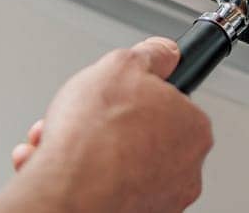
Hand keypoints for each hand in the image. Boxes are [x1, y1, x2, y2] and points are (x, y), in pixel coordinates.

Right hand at [0, 38, 211, 212]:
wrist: (70, 191)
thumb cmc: (97, 137)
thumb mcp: (122, 64)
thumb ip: (150, 54)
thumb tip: (165, 52)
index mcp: (193, 128)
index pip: (168, 102)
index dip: (132, 93)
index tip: (116, 93)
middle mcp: (184, 168)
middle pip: (137, 133)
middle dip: (100, 123)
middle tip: (80, 116)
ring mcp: (159, 196)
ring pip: (115, 162)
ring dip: (83, 147)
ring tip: (58, 141)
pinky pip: (101, 186)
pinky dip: (77, 174)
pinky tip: (55, 164)